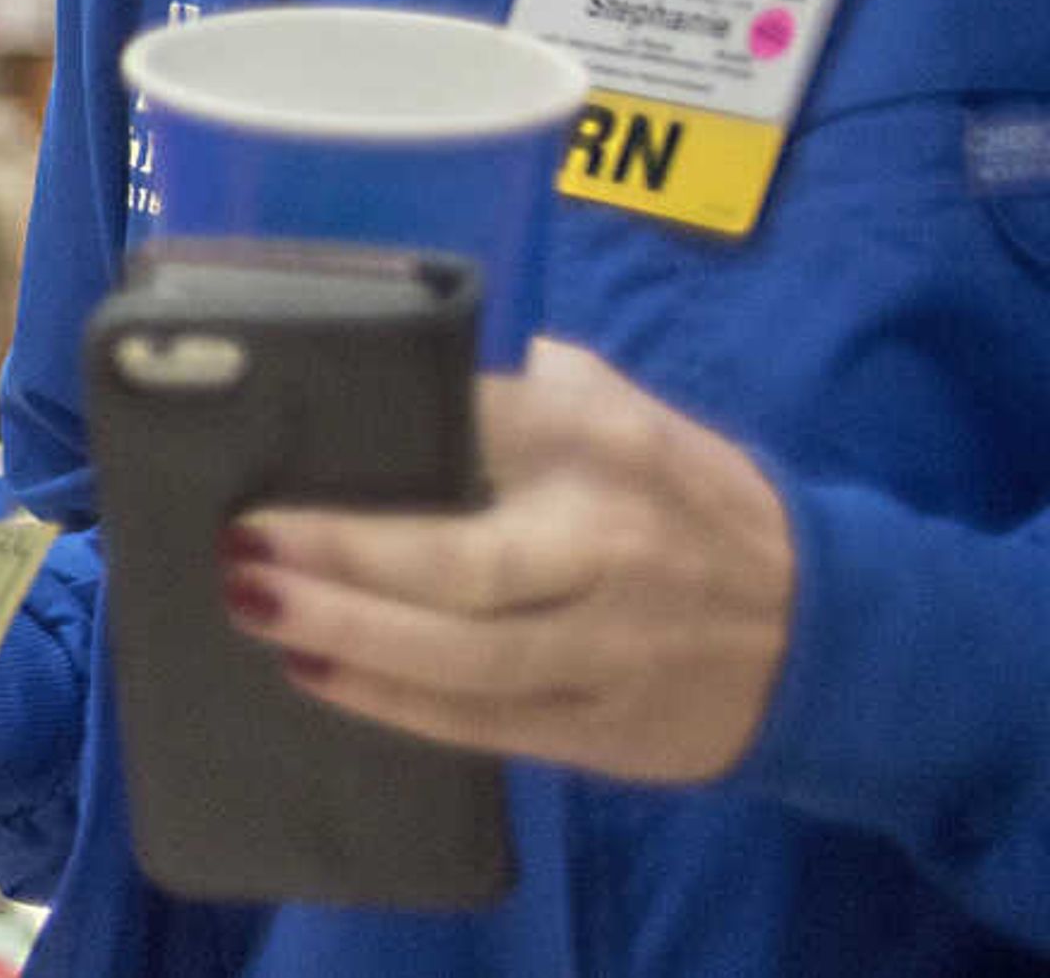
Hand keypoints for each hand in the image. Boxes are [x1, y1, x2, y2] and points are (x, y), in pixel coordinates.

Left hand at [223, 336, 792, 782]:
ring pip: (467, 655)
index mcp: (606, 448)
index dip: (376, 429)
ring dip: (352, 634)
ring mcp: (608, 647)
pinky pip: (486, 722)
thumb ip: (537, 382)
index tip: (279, 433)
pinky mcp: (608, 729)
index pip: (475, 424)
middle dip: (345, 554)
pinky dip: (397, 705)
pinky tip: (319, 675)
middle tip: (243, 539)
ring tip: (259, 606)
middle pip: (462, 560)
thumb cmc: (696, 507)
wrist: (831, 631)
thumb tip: (420, 346)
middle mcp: (607, 546)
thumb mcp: (636, 417)